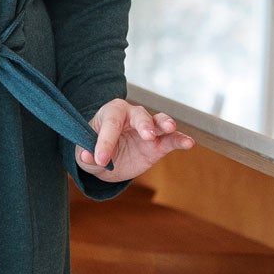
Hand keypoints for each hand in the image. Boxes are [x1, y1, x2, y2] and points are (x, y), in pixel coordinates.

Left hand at [76, 99, 194, 180]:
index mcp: (111, 113)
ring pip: (158, 121)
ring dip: (165, 123)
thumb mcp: (84, 155)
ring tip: (170, 128)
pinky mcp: (159, 144)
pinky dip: (180, 140)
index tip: (100, 159)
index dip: (105, 141)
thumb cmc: (94, 149)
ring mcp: (148, 129)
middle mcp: (132, 115)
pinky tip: (189, 143)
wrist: (108, 161)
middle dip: (143, 124)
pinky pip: (172, 139)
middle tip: (147, 135)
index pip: (110, 123)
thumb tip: (87, 157)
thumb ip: (85, 155)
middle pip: (139, 115)